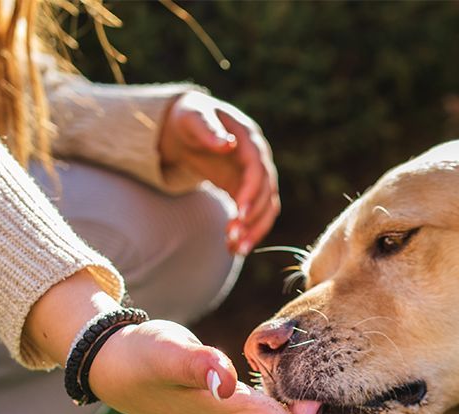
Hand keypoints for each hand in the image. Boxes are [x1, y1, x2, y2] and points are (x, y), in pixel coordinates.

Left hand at [158, 90, 279, 255]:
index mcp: (250, 140)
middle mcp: (259, 160)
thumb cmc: (191, 117)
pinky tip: (232, 247)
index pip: (258, 170)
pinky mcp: (246, 191)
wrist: (191, 125)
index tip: (240, 213)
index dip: (252, 192)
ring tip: (236, 250)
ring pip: (266, 209)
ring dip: (254, 231)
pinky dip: (246, 231)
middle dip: (254, 219)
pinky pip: (253, 215)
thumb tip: (228, 145)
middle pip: (267, 194)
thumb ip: (208, 129)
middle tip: (235, 239)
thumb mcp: (194, 117)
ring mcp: (254, 178)